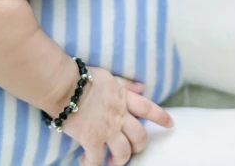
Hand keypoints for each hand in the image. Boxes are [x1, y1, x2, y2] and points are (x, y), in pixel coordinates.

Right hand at [57, 67, 172, 165]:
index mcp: (124, 99)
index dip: (161, 117)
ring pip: (123, 152)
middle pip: (139, 137)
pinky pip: (97, 159)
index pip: (148, 109)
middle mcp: (119, 116)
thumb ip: (126, 84)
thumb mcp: (109, 77)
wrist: (64, 86)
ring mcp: (107, 130)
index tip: (170, 124)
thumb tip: (142, 87)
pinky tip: (86, 162)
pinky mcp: (91, 140)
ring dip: (119, 160)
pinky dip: (93, 164)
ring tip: (111, 161)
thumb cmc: (82, 78)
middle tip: (132, 150)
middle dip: (138, 147)